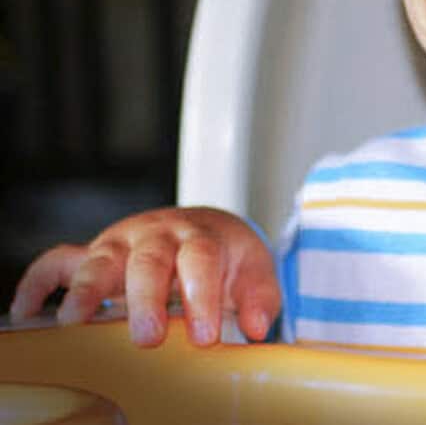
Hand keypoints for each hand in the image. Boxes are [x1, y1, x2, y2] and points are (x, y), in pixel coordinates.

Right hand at [8, 207, 279, 347]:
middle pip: (149, 259)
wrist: (206, 227)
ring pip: (100, 258)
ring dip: (87, 289)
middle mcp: (157, 235)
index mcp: (200, 237)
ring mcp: (121, 242)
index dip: (201, 297)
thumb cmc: (227, 255)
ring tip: (75, 322)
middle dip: (145, 298)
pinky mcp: (93, 253)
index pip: (200, 260)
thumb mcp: (253, 269)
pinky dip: (38, 284)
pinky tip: (27, 313)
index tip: (205, 337)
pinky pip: (57, 263)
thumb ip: (260, 295)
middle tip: (148, 337)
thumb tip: (259, 326)